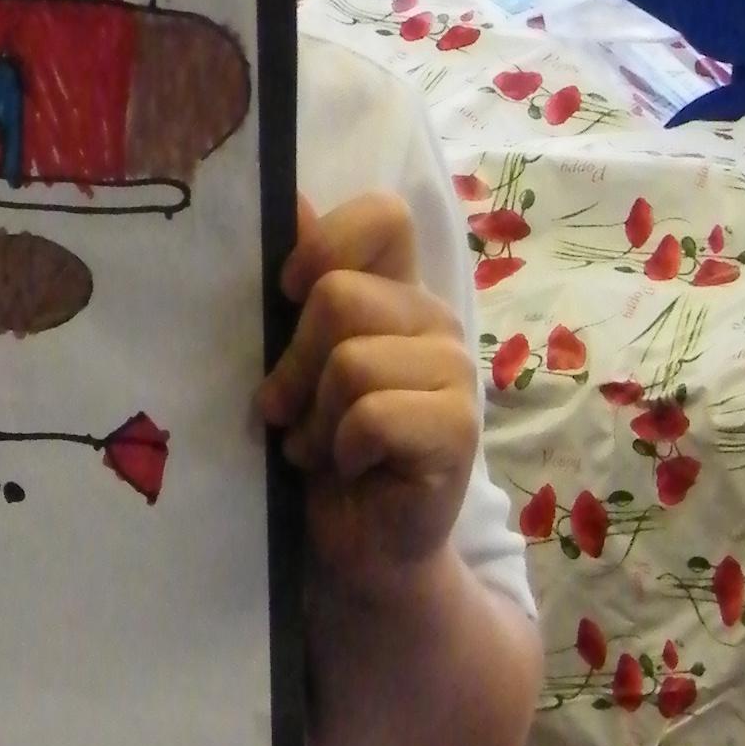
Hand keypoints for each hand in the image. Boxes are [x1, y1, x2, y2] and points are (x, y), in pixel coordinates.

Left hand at [257, 190, 477, 593]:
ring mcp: (455, 372)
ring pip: (349, 360)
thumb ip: (301, 286)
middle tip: (295, 413)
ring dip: (316, 418)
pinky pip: (371, 415)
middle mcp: (433, 321)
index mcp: (397, 293)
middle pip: (337, 296)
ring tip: (323, 449)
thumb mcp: (296, 362)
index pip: (382, 217)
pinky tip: (353, 470)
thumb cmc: (323, 454)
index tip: (286, 295)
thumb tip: (286, 194)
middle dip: (295, 363)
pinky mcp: (458, 429)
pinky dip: (343, 448)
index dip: (324, 244)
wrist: (361, 551)